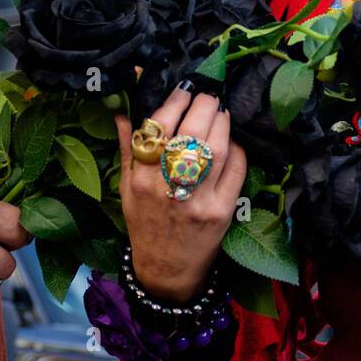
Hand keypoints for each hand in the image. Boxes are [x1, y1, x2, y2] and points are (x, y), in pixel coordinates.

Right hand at [116, 86, 246, 303]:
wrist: (166, 270)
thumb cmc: (145, 224)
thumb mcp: (126, 189)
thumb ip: (128, 149)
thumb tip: (124, 112)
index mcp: (142, 180)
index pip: (159, 129)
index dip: (175, 102)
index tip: (184, 90)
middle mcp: (168, 188)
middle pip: (191, 134)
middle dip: (203, 106)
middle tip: (208, 95)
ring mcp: (198, 200)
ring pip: (216, 149)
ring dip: (222, 122)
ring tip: (220, 110)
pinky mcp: (222, 211)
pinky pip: (236, 170)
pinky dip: (237, 150)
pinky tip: (232, 141)